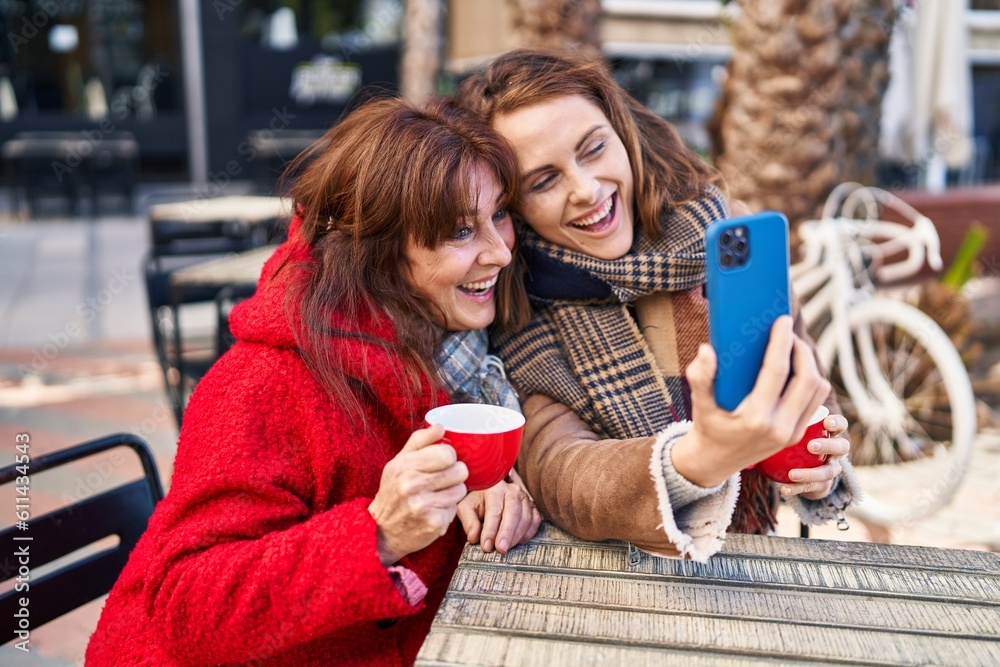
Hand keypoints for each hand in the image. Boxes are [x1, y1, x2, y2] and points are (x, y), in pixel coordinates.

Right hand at [368, 423, 468, 565]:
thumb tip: (440, 426)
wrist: (381, 531)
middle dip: (455, 473)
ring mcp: (424, 507)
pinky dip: (448, 509)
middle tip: (442, 479)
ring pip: (461, 490)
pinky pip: (455, 509)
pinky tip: (434, 509)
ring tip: (437, 494)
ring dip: (453, 491)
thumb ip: (419, 441)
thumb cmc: (393, 492)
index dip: (449, 456)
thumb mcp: (398, 462)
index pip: (447, 454)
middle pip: (460, 471)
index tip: (442, 461)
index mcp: (405, 467)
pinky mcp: (435, 524)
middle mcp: (413, 486)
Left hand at [456, 469, 541, 553]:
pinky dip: (528, 533)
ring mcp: (524, 497)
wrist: (488, 492)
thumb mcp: (466, 508)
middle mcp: (512, 490)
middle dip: (507, 533)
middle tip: (500, 549)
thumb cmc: (476, 501)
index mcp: (494, 488)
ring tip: (505, 548)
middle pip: (513, 511)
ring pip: (526, 517)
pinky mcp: (532, 506)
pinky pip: (535, 520)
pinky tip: (518, 542)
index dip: (491, 530)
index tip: (486, 546)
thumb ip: (468, 521)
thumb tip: (473, 537)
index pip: (494, 510)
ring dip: (517, 536)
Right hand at [672, 316, 831, 486]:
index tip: (782, 320)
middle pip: (807, 379)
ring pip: (818, 389)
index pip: (777, 372)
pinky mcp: (798, 434)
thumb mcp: (699, 402)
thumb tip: (707, 350)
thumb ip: (700, 376)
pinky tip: (797, 367)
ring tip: (793, 348)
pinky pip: (816, 400)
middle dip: (802, 350)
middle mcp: (779, 427)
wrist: (715, 461)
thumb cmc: (707, 425)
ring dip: (810, 364)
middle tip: (788, 332)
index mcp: (755, 418)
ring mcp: (792, 433)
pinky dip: (812, 379)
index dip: (782, 342)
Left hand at [780, 413, 849, 499]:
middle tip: (811, 446)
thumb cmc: (795, 440)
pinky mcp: (822, 486)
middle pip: (842, 447)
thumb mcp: (793, 427)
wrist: (802, 469)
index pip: (840, 424)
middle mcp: (835, 450)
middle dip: (828, 446)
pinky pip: (812, 488)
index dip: (837, 423)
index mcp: (830, 433)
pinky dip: (797, 489)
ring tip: (792, 474)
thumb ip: (785, 418)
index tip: (826, 422)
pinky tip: (783, 489)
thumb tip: (762, 404)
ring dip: (811, 473)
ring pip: (830, 472)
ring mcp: (831, 468)